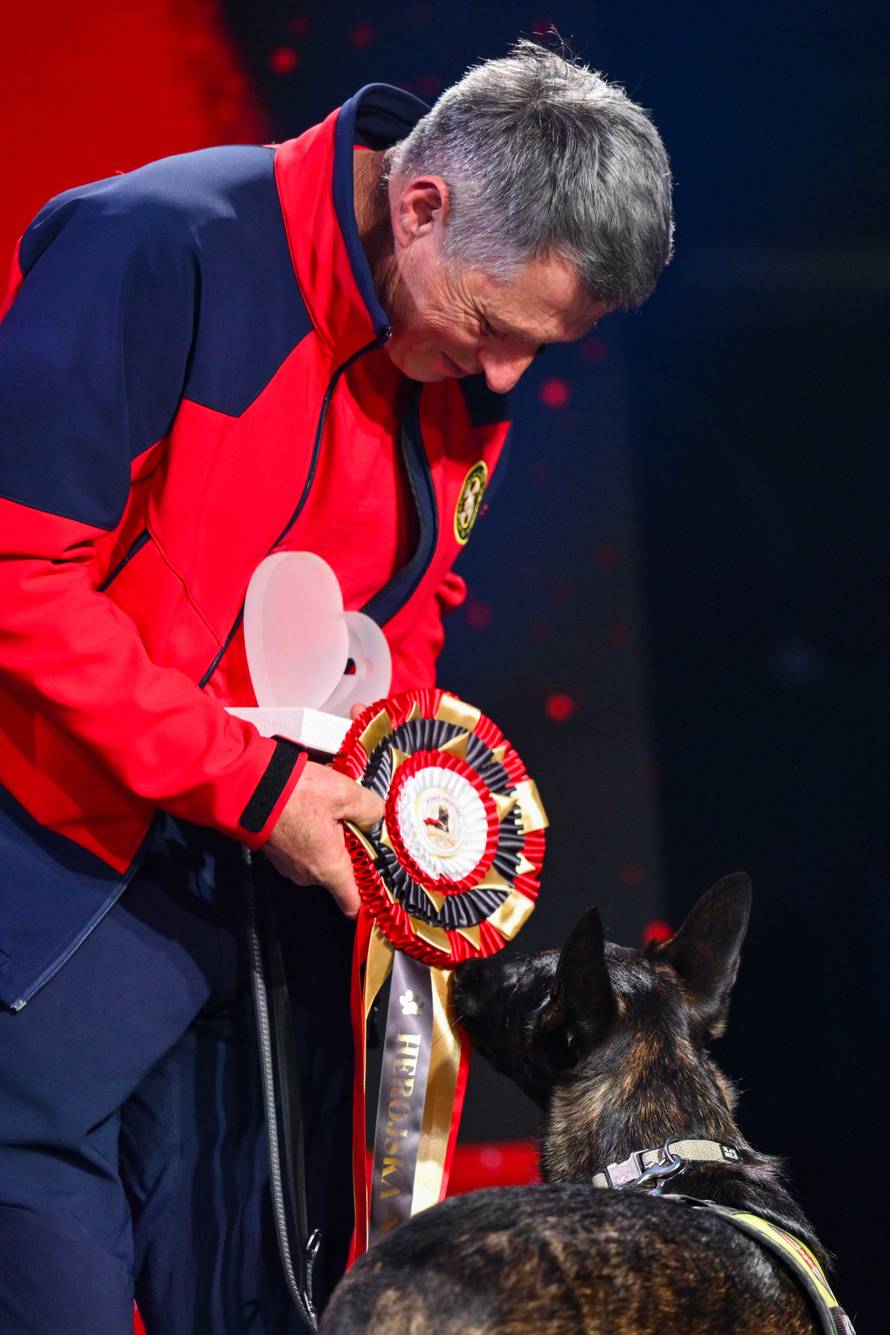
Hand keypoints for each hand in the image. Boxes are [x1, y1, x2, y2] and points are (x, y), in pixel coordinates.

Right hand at [263, 760, 383, 916]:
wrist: (249, 786)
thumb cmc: (296, 794)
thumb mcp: (346, 794)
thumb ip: (371, 810)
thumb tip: (377, 818)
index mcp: (329, 869)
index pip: (353, 903)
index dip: (369, 897)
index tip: (381, 882)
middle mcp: (308, 875)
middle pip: (340, 873)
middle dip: (350, 850)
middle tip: (354, 822)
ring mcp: (289, 865)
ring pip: (321, 858)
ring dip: (329, 839)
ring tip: (329, 810)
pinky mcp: (276, 852)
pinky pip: (302, 849)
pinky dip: (310, 834)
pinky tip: (311, 809)